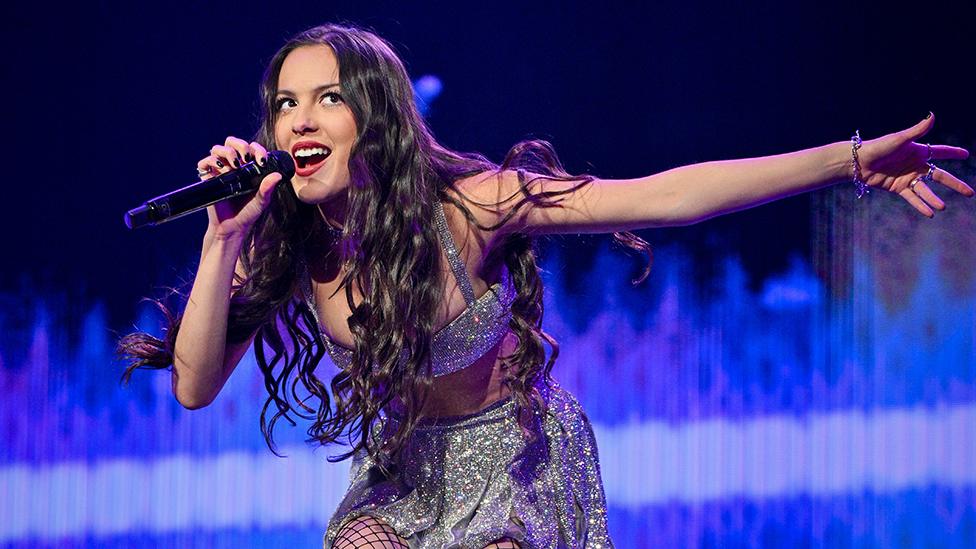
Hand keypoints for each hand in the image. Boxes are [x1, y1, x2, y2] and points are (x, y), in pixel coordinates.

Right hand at [196, 136, 282, 238]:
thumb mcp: (262, 201)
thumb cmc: (248, 213)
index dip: (257, 149)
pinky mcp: (208, 178)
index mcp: (248, 167)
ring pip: (218, 149)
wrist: (231, 228)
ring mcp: (220, 170)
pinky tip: (220, 169)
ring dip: (227, 151)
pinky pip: (204, 163)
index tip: (262, 161)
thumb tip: (278, 175)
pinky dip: (210, 161)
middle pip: (232, 142)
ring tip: (235, 165)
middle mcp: (233, 166)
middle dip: (240, 145)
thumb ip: (268, 188)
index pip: (251, 148)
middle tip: (246, 158)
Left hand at [858, 113, 972, 217]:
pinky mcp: (897, 188)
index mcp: (918, 152)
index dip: (953, 153)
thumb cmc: (878, 147)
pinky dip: (920, 205)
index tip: (966, 155)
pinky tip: (929, 213)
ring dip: (933, 199)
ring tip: (942, 207)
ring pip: (925, 190)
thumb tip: (932, 115)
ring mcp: (907, 178)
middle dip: (955, 184)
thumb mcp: (900, 139)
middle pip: (939, 176)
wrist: (858, 162)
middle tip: (970, 193)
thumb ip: (917, 130)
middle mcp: (915, 166)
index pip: (940, 152)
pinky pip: (911, 197)